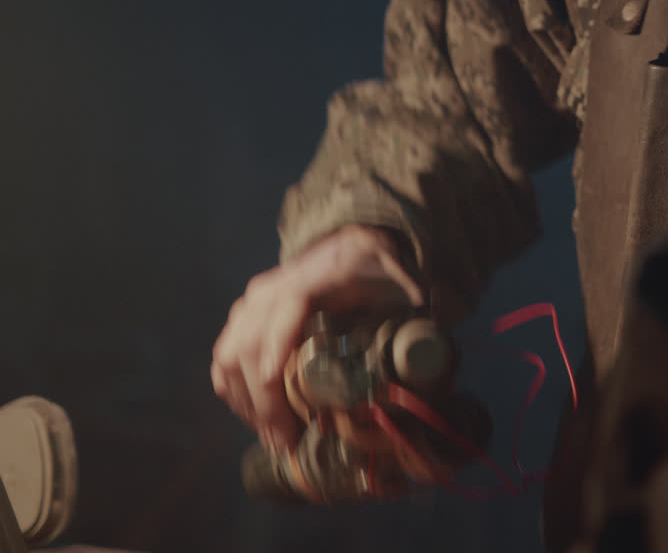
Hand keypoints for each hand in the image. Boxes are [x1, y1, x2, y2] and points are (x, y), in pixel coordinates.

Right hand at [211, 225, 422, 451]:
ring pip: (230, 354)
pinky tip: (255, 419)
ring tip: (274, 438)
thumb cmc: (383, 272)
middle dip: (263, 399)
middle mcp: (275, 286)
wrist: (357, 245)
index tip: (278, 399)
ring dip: (247, 402)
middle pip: (250, 342)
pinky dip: (234, 390)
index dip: (277, 356)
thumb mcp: (406, 288)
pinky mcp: (245, 316)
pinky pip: (225, 356)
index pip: (286, 311)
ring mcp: (254, 301)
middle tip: (285, 441)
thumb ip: (414, 320)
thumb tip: (421, 364)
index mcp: (318, 275)